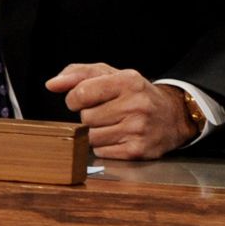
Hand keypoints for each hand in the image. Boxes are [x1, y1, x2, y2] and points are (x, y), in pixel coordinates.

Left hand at [45, 62, 193, 159]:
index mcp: (128, 81)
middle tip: (107, 112)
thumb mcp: (110, 75)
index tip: (83, 99)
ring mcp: (139, 129)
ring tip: (114, 124)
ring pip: (91, 136)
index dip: (75, 99)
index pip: (81, 93)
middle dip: (89, 115)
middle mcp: (137, 104)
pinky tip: (119, 137)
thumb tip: (51, 84)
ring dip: (96, 132)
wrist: (173, 116)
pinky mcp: (138, 151)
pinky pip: (101, 151)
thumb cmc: (133, 94)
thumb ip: (77, 74)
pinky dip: (105, 146)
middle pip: (85, 117)